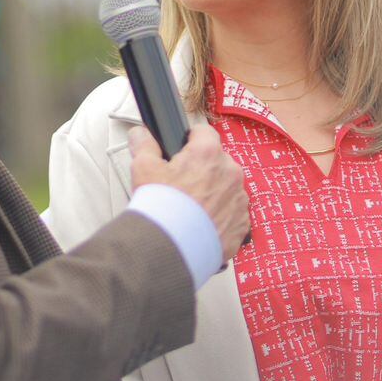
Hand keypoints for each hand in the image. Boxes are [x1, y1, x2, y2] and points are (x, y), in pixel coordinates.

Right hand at [129, 122, 249, 262]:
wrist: (173, 247)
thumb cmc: (161, 209)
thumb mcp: (144, 169)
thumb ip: (144, 145)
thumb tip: (140, 134)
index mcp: (208, 154)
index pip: (204, 132)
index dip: (190, 141)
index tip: (183, 151)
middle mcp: (230, 173)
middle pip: (217, 162)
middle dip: (202, 170)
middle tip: (182, 186)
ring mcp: (239, 199)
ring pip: (227, 188)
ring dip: (213, 193)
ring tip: (191, 209)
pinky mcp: (241, 224)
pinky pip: (233, 213)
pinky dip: (220, 217)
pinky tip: (201, 224)